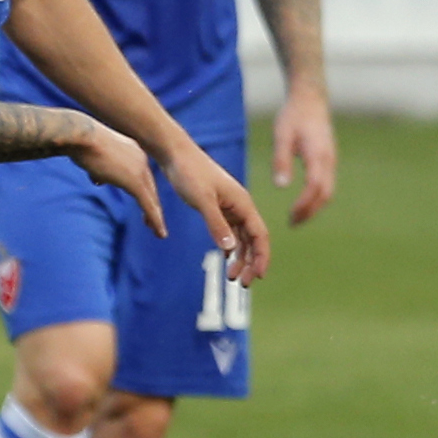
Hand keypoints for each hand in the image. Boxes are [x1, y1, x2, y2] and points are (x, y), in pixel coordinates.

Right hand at [65, 120, 164, 238]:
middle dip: (152, 205)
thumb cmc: (80, 142)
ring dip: (155, 216)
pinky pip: (148, 204)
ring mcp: (139, 170)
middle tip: (154, 222)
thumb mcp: (93, 156)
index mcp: (132, 150)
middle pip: (149, 187)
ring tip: (159, 232)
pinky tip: (159, 232)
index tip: (145, 203)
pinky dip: (154, 219)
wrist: (81, 136)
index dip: (143, 190)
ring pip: (151, 198)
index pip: (141, 174)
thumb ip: (100, 168)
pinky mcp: (135, 182)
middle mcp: (140, 159)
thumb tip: (99, 180)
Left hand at [160, 141, 272, 284]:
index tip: (259, 277)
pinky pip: (231, 231)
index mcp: (242, 203)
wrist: (175, 154)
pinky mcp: (219, 206)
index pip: (260, 235)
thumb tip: (230, 249)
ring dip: (240, 257)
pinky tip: (225, 256)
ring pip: (242, 237)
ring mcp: (230, 206)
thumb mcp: (202, 200)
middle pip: (254, 239)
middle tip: (242, 283)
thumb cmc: (190, 173)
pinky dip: (231, 246)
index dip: (262, 257)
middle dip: (252, 262)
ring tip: (231, 276)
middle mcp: (241, 206)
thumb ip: (216, 224)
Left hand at [271, 90, 337, 225]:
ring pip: (328, 191)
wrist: (310, 99)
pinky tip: (303, 202)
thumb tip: (281, 186)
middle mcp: (328, 160)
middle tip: (292, 223)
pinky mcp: (329, 160)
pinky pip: (327, 184)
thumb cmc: (293, 115)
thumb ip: (281, 160)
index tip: (290, 216)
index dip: (304, 204)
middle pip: (325, 194)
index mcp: (317, 154)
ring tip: (296, 217)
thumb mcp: (282, 135)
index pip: (314, 186)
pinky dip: (316, 198)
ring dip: (314, 207)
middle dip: (310, 211)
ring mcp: (331, 160)